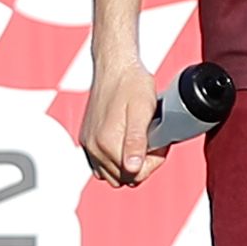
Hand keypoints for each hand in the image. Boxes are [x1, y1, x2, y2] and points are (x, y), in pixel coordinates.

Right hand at [81, 58, 164, 186]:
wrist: (115, 67)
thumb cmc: (132, 85)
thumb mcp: (142, 111)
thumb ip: (137, 142)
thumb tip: (132, 168)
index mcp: (107, 143)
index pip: (135, 176)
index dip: (153, 163)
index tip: (160, 143)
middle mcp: (93, 148)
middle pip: (124, 178)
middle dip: (142, 165)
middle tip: (154, 140)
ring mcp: (88, 145)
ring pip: (112, 175)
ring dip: (129, 165)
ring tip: (142, 141)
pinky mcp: (86, 140)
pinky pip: (101, 165)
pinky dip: (115, 160)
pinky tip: (127, 142)